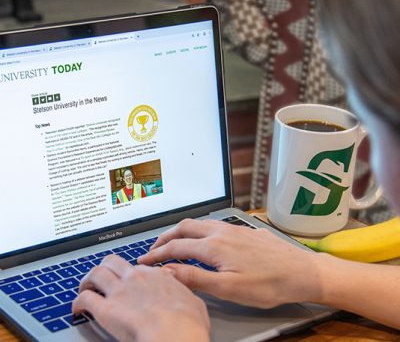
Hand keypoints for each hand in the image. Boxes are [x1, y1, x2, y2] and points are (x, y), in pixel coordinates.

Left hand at [72, 255, 209, 341]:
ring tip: (85, 288)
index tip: (129, 279)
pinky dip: (78, 302)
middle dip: (105, 268)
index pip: (140, 267)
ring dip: (88, 280)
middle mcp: (137, 278)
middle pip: (113, 261)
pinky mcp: (106, 309)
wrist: (175, 332)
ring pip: (96, 273)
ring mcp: (120, 291)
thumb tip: (188, 297)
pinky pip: (85, 298)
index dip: (132, 273)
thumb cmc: (187, 322)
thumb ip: (186, 296)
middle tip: (102, 278)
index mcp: (157, 276)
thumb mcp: (195, 303)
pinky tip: (78, 308)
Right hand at [138, 219, 323, 307]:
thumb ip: (196, 278)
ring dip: (181, 232)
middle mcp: (221, 232)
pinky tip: (203, 241)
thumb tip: (168, 272)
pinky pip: (213, 225)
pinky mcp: (244, 231)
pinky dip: (198, 231)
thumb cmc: (269, 284)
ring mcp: (233, 229)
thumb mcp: (229, 288)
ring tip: (174, 244)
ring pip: (199, 224)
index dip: (156, 255)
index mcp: (214, 246)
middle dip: (165, 237)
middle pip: (184, 228)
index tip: (144, 261)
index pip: (176, 247)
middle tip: (154, 250)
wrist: (302, 272)